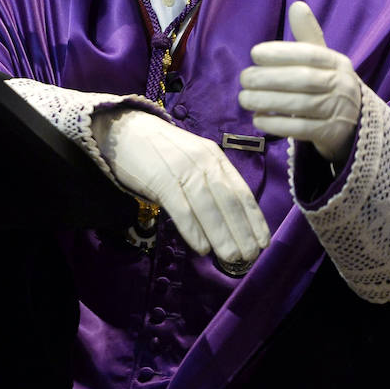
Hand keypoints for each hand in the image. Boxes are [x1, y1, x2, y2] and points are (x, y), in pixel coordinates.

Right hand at [94, 109, 269, 266]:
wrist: (125, 130)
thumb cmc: (161, 150)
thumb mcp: (193, 158)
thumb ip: (210, 182)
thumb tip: (228, 220)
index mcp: (215, 157)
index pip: (241, 191)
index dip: (254, 219)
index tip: (263, 242)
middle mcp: (203, 162)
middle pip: (228, 201)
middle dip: (242, 232)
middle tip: (250, 257)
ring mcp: (182, 169)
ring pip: (208, 207)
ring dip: (222, 236)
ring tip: (231, 258)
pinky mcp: (161, 179)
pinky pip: (181, 208)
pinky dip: (193, 230)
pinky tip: (202, 248)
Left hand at [238, 1, 362, 165]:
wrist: (355, 125)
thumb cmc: (329, 85)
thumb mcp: (323, 60)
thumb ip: (307, 35)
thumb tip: (297, 5)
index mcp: (338, 62)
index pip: (310, 54)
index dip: (281, 52)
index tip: (255, 53)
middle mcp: (342, 85)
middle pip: (303, 79)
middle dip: (268, 78)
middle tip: (244, 79)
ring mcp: (339, 111)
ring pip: (300, 104)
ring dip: (267, 101)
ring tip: (244, 99)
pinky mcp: (331, 134)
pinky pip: (301, 128)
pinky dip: (276, 124)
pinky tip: (258, 119)